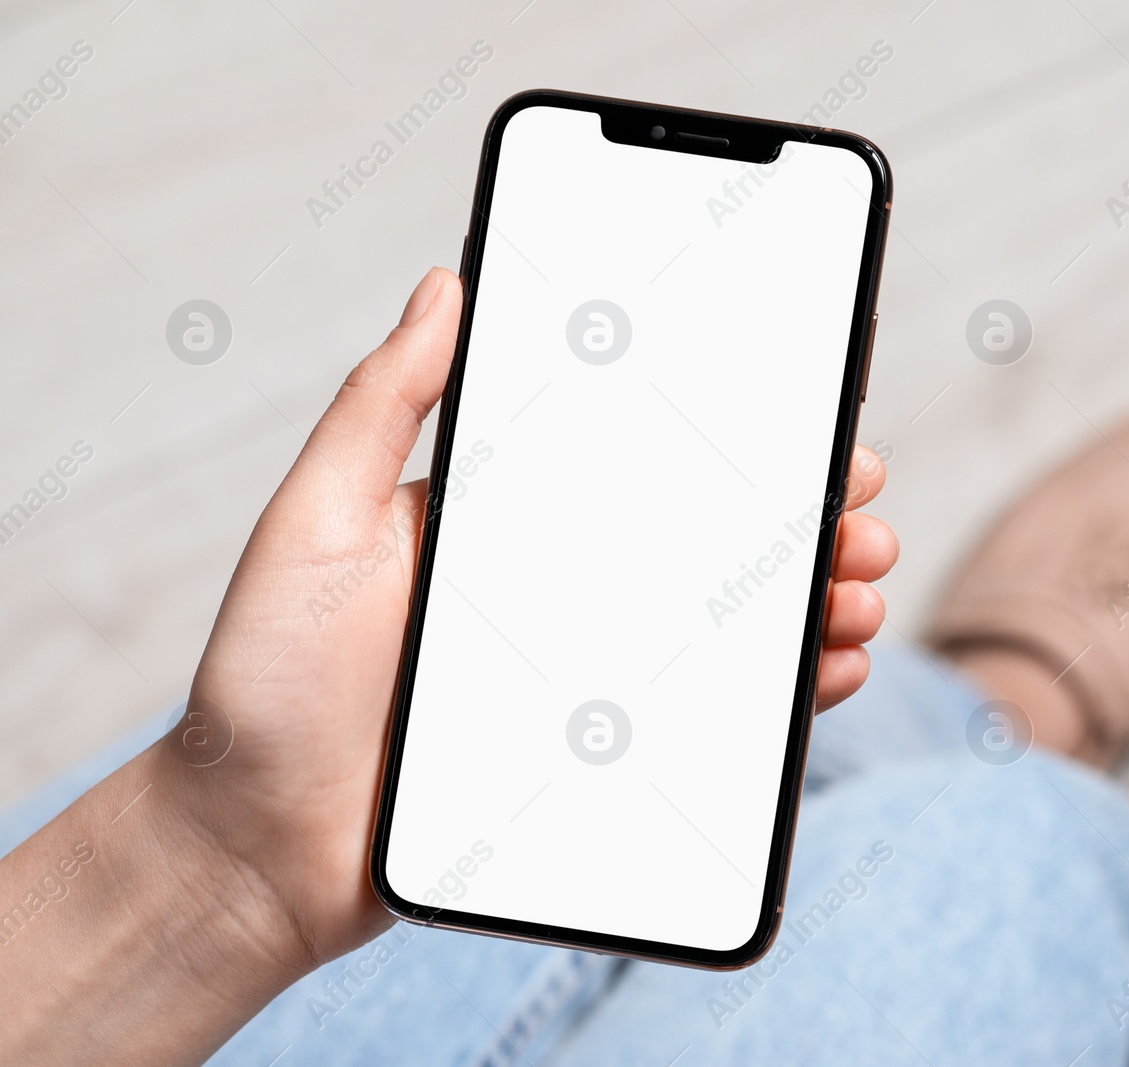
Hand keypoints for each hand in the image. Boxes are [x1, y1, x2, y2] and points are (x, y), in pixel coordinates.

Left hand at [175, 268, 897, 971]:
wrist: (252, 849)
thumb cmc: (266, 682)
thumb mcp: (314, 522)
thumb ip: (381, 405)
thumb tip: (448, 284)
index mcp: (510, 518)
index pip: (640, 452)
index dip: (732, 424)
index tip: (807, 396)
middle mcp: (565, 585)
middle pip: (709, 532)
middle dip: (801, 508)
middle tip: (857, 498)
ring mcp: (593, 670)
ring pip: (731, 621)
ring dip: (815, 594)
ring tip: (857, 585)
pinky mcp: (605, 752)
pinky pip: (717, 713)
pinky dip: (788, 689)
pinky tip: (830, 666)